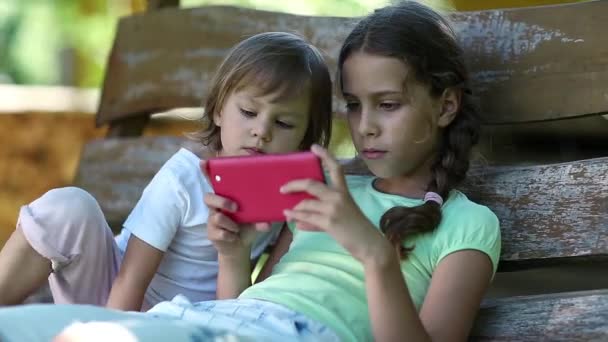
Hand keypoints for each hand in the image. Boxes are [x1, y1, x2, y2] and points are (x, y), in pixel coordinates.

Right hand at [200, 161, 270, 256]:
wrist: (240, 246)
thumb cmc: (246, 225)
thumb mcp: (255, 219)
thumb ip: (260, 218)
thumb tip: (267, 223)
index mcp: (225, 197)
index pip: (213, 182)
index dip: (206, 172)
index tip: (203, 162)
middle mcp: (215, 207)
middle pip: (208, 197)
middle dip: (222, 201)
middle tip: (236, 208)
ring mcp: (211, 220)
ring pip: (215, 216)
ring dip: (230, 223)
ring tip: (238, 228)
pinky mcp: (211, 233)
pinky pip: (218, 232)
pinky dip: (229, 235)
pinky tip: (234, 237)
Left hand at [281, 145, 390, 263]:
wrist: (368, 243)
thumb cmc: (356, 229)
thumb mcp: (342, 215)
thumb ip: (320, 214)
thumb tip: (299, 220)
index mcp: (344, 190)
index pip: (335, 168)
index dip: (325, 155)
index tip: (314, 147)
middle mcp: (338, 196)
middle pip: (311, 184)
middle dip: (294, 185)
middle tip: (282, 188)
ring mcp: (333, 208)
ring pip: (305, 203)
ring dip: (293, 208)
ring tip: (286, 212)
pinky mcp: (329, 221)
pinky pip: (307, 217)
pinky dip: (296, 217)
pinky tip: (290, 218)